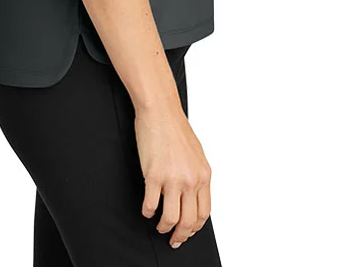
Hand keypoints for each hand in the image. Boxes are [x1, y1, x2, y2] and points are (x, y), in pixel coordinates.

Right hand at [134, 104, 212, 248]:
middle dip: (180, 235)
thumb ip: (196, 176)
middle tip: (173, 238)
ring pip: (170, 218)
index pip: (203, 213)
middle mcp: (191, 179)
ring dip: (164, 227)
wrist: (160, 111)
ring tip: (159, 225)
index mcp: (203, 175)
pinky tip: (146, 209)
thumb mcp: (196, 154)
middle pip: (188, 220)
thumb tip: (192, 197)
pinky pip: (150, 204)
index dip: (194, 227)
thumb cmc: (175, 129)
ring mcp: (172, 179)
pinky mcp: (154, 175)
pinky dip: (147, 211)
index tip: (188, 232)